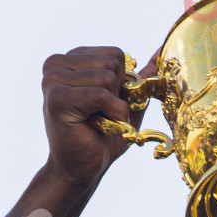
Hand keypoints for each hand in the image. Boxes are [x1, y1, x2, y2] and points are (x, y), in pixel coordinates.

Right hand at [40, 46, 157, 187]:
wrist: (83, 168)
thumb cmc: (103, 135)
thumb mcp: (126, 100)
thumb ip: (140, 74)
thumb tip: (163, 49)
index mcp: (70, 58)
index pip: (115, 53)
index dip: (121, 82)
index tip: (105, 103)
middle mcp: (56, 64)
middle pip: (112, 62)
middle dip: (117, 92)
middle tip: (100, 114)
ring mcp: (53, 80)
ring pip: (107, 77)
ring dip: (113, 105)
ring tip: (97, 120)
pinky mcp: (57, 98)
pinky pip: (100, 94)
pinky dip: (110, 112)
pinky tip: (97, 125)